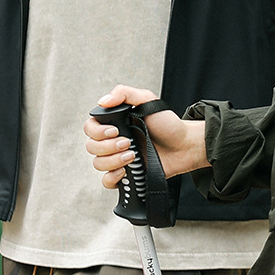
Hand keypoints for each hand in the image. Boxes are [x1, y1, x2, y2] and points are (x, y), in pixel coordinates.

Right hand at [83, 85, 208, 188]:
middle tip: (128, 142)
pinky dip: (112, 177)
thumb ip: (124, 93)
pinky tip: (125, 171)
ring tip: (133, 155)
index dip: (97, 131)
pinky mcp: (126, 175)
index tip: (115, 130)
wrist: (184, 146)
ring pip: (98, 164)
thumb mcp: (148, 100)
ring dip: (113, 160)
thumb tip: (103, 101)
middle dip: (108, 146)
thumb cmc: (168, 123)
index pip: (90, 127)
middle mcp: (113, 140)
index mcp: (115, 123)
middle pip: (91, 147)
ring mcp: (118, 158)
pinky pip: (106, 181)